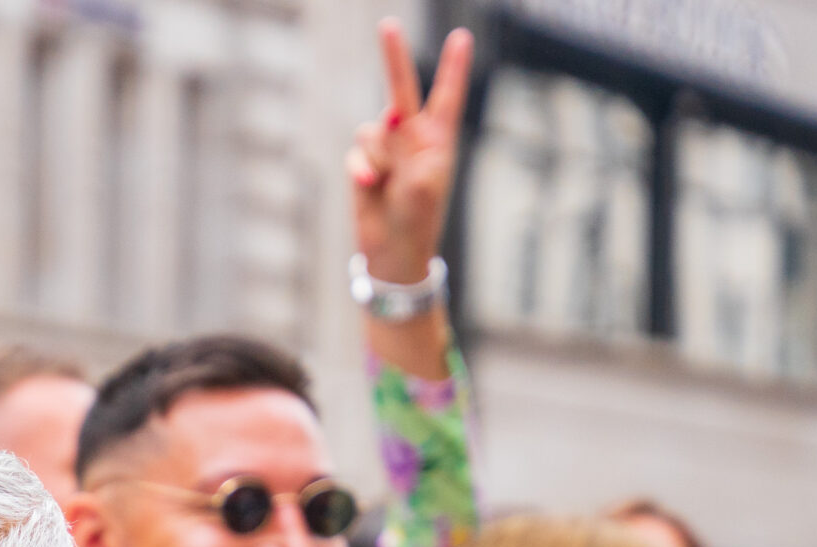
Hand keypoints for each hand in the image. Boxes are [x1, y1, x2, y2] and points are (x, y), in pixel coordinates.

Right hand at [347, 20, 471, 284]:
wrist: (392, 252)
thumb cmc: (419, 220)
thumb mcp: (427, 186)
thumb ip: (410, 146)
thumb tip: (387, 121)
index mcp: (439, 139)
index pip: (447, 96)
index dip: (453, 67)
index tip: (461, 36)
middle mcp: (412, 137)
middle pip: (401, 89)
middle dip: (393, 56)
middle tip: (387, 24)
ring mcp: (386, 149)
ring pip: (371, 129)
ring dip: (376, 154)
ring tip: (387, 181)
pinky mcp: (363, 163)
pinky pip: (356, 152)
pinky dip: (360, 167)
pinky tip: (368, 184)